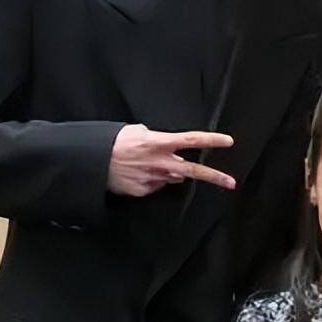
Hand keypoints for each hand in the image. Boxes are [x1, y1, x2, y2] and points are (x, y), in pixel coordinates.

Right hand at [107, 125, 235, 197]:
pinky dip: (151, 179)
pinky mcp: (143, 191)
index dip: (211, 141)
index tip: (228, 142)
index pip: (191, 140)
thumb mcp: (136, 131)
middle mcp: (159, 162)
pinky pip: (155, 185)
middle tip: (231, 182)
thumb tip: (169, 148)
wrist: (90, 162)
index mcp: (159, 142)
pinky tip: (136, 173)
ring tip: (147, 163)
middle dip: (214, 177)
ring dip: (169, 172)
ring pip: (172, 177)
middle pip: (192, 170)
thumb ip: (157, 139)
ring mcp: (152, 179)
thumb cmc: (112, 142)